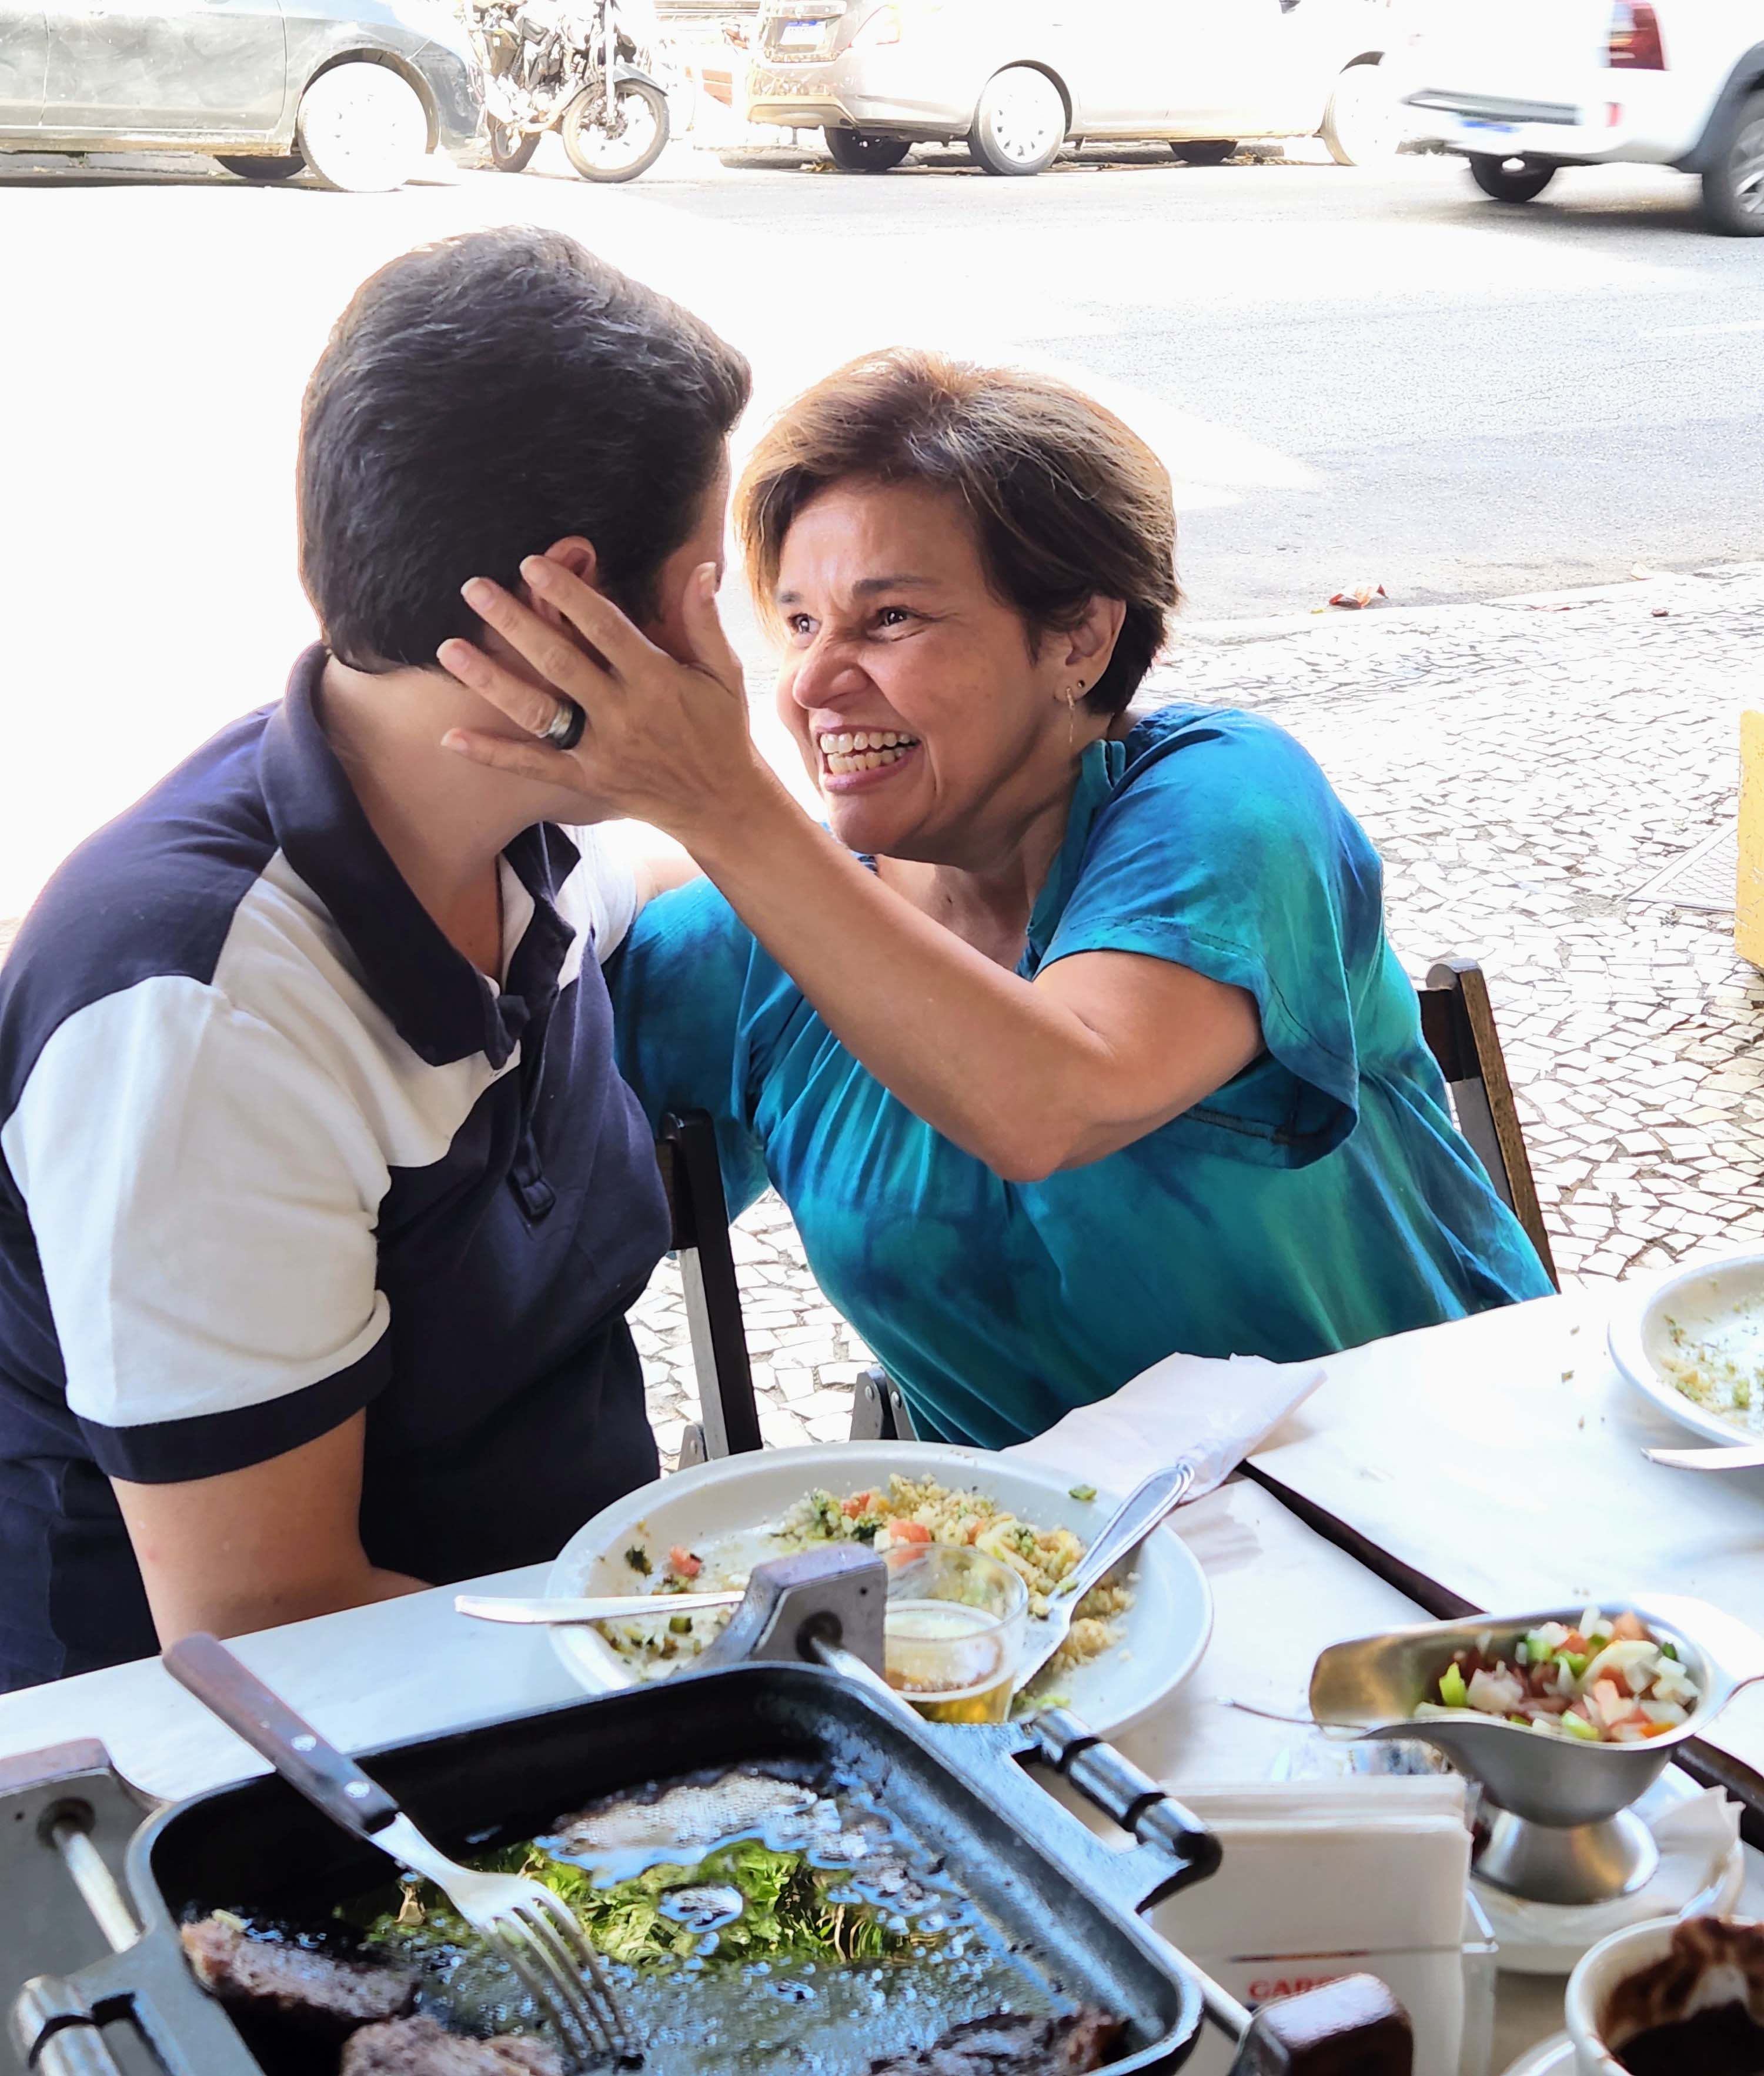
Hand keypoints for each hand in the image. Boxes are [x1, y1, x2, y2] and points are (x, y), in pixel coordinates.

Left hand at [436, 556, 774, 842]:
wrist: (721, 804)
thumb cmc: (722, 731)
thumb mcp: (724, 674)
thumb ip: (705, 621)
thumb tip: (702, 568)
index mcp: (657, 679)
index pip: (604, 627)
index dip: (567, 593)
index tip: (531, 564)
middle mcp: (624, 714)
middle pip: (558, 660)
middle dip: (513, 621)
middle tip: (474, 588)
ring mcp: (602, 750)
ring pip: (537, 710)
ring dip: (490, 679)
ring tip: (450, 648)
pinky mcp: (586, 781)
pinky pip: (533, 766)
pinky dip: (492, 754)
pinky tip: (451, 738)